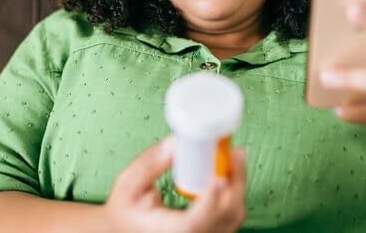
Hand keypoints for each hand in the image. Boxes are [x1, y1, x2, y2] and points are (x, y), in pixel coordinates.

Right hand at [103, 136, 246, 232]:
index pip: (193, 224)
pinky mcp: (211, 231)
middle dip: (235, 182)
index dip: (210, 201)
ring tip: (234, 156)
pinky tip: (230, 171)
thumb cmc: (127, 208)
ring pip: (233, 217)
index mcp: (166, 232)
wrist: (128, 227)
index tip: (219, 177)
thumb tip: (175, 143)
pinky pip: (232, 216)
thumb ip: (149, 164)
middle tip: (235, 152)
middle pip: (224, 217)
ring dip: (238, 185)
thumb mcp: (127, 184)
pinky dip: (235, 193)